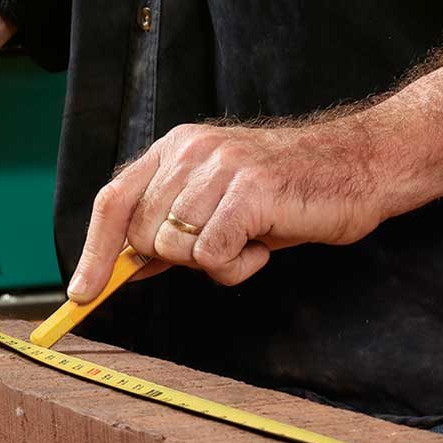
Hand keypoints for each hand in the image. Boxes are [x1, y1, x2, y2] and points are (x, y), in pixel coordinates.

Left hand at [66, 121, 384, 300]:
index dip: (94, 252)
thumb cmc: (290, 189)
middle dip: (178, 258)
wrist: (360, 165)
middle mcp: (191, 151)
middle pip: (143, 236)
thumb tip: (121, 265)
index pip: (113, 200)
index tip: (82, 294)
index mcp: (176, 148)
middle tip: (226, 242)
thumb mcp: (219, 199)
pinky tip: (264, 242)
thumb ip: (170, 223)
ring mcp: (220, 169)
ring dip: (216, 262)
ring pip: (177, 250)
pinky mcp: (249, 193)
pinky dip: (239, 266)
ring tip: (251, 237)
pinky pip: (213, 258)